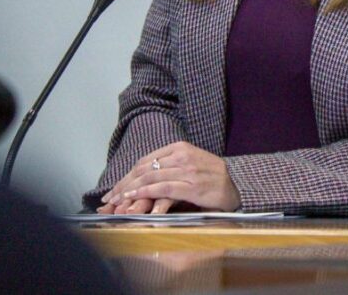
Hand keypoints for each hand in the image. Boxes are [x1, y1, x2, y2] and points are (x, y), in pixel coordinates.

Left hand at [101, 141, 240, 211]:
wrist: (238, 184)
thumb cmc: (212, 176)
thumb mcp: (191, 162)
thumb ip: (170, 165)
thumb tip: (146, 176)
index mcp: (180, 147)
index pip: (146, 160)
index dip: (128, 174)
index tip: (116, 187)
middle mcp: (181, 156)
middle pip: (144, 169)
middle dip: (124, 184)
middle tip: (109, 197)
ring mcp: (187, 170)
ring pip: (149, 178)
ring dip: (129, 191)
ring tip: (116, 200)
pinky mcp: (191, 186)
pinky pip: (162, 188)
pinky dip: (144, 193)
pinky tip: (132, 198)